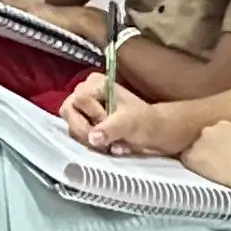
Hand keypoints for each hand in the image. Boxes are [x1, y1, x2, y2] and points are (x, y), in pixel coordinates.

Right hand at [65, 87, 210, 158]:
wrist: (160, 135)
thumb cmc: (149, 123)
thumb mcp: (132, 123)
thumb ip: (111, 128)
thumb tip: (93, 138)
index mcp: (96, 83)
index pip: (78, 100)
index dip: (92, 116)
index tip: (108, 123)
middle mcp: (87, 93)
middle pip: (69, 113)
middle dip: (87, 131)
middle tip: (106, 140)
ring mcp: (86, 110)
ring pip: (72, 127)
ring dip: (91, 141)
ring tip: (113, 145)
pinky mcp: (88, 126)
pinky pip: (79, 137)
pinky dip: (94, 145)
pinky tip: (112, 147)